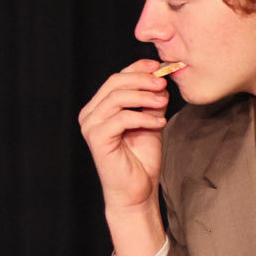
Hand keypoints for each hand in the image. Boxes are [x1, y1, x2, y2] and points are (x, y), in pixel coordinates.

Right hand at [80, 59, 174, 214]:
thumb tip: (161, 79)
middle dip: (142, 79)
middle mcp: (90, 114)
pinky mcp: (97, 139)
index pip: (117, 79)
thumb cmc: (141, 158)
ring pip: (117, 98)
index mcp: (100, 108)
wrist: (137, 190)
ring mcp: (91, 126)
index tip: (159, 65)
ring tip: (164, 103)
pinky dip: (143, 117)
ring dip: (144, 97)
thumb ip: (152, 102)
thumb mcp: (151, 122)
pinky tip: (159, 123)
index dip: (137, 68)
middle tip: (163, 83)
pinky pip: (121, 119)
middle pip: (115, 83)